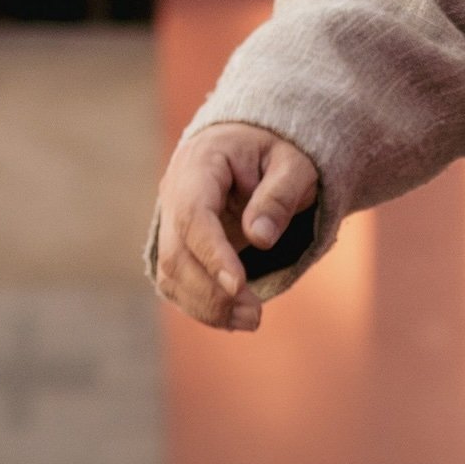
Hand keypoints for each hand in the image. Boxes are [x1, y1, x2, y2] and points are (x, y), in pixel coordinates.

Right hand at [150, 121, 321, 330]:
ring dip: (205, 305)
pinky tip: (233, 319)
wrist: (255, 143)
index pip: (193, 214)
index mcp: (199, 162)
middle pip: (176, 252)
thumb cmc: (278, 149)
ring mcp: (171, 220)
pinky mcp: (179, 244)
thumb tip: (259, 238)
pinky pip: (178, 282)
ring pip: (171, 274)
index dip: (212, 253)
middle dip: (210, 291)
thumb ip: (279, 195)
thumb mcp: (294, 162)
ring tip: (251, 320)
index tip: (237, 285)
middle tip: (255, 316)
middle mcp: (174, 193)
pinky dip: (201, 305)